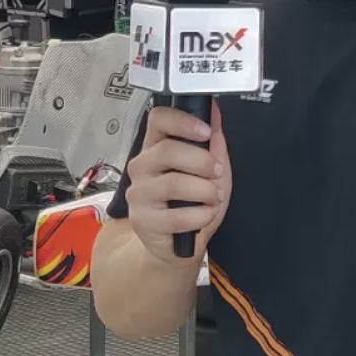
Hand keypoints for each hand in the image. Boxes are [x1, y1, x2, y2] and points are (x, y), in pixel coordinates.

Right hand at [123, 100, 230, 263]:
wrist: (177, 244)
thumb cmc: (191, 203)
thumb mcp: (209, 168)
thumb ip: (211, 140)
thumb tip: (214, 111)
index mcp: (156, 146)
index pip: (158, 119)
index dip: (183, 121)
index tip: (205, 131)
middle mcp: (142, 165)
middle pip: (167, 150)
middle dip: (202, 162)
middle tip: (216, 172)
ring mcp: (138, 192)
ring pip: (173, 182)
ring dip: (203, 191)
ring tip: (212, 197)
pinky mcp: (141, 219)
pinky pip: (174, 215)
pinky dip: (199, 215)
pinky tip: (204, 215)